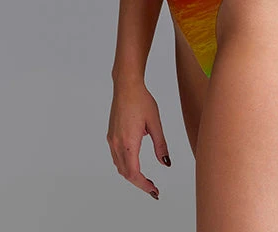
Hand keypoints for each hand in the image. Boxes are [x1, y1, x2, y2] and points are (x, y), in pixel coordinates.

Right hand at [107, 80, 170, 199]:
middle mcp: (117, 144)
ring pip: (120, 167)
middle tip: (153, 188)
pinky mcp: (111, 135)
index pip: (134, 173)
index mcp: (128, 142)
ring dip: (132, 176)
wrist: (126, 86)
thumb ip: (161, 145)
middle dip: (139, 183)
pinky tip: (134, 164)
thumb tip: (166, 163)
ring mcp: (112, 140)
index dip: (144, 185)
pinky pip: (116, 157)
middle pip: (126, 173)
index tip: (154, 191)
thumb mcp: (155, 123)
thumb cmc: (141, 100)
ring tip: (145, 179)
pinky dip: (125, 166)